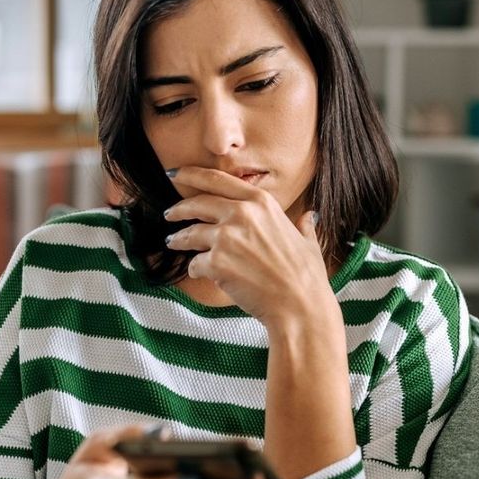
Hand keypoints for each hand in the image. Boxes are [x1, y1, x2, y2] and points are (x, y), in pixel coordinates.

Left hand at [163, 166, 331, 325]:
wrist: (299, 305)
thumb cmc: (306, 276)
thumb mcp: (307, 242)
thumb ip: (303, 225)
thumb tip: (309, 217)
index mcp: (261, 202)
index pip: (218, 179)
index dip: (192, 174)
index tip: (176, 173)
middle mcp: (242, 214)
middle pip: (197, 203)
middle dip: (178, 208)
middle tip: (169, 213)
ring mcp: (227, 237)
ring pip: (190, 234)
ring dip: (178, 239)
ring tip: (172, 242)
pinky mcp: (216, 262)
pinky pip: (195, 263)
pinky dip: (195, 269)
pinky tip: (200, 272)